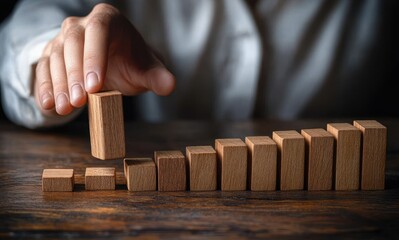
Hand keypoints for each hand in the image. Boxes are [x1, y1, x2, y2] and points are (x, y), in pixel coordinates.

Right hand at [34, 3, 174, 115]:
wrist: (115, 66)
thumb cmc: (132, 64)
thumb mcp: (146, 70)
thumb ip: (157, 77)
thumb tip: (169, 85)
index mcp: (107, 19)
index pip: (98, 30)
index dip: (94, 57)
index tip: (96, 86)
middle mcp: (81, 24)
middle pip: (73, 43)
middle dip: (74, 75)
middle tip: (79, 102)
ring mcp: (63, 38)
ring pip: (55, 56)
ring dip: (59, 84)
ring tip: (64, 108)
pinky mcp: (51, 54)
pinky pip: (44, 67)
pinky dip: (45, 86)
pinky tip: (48, 104)